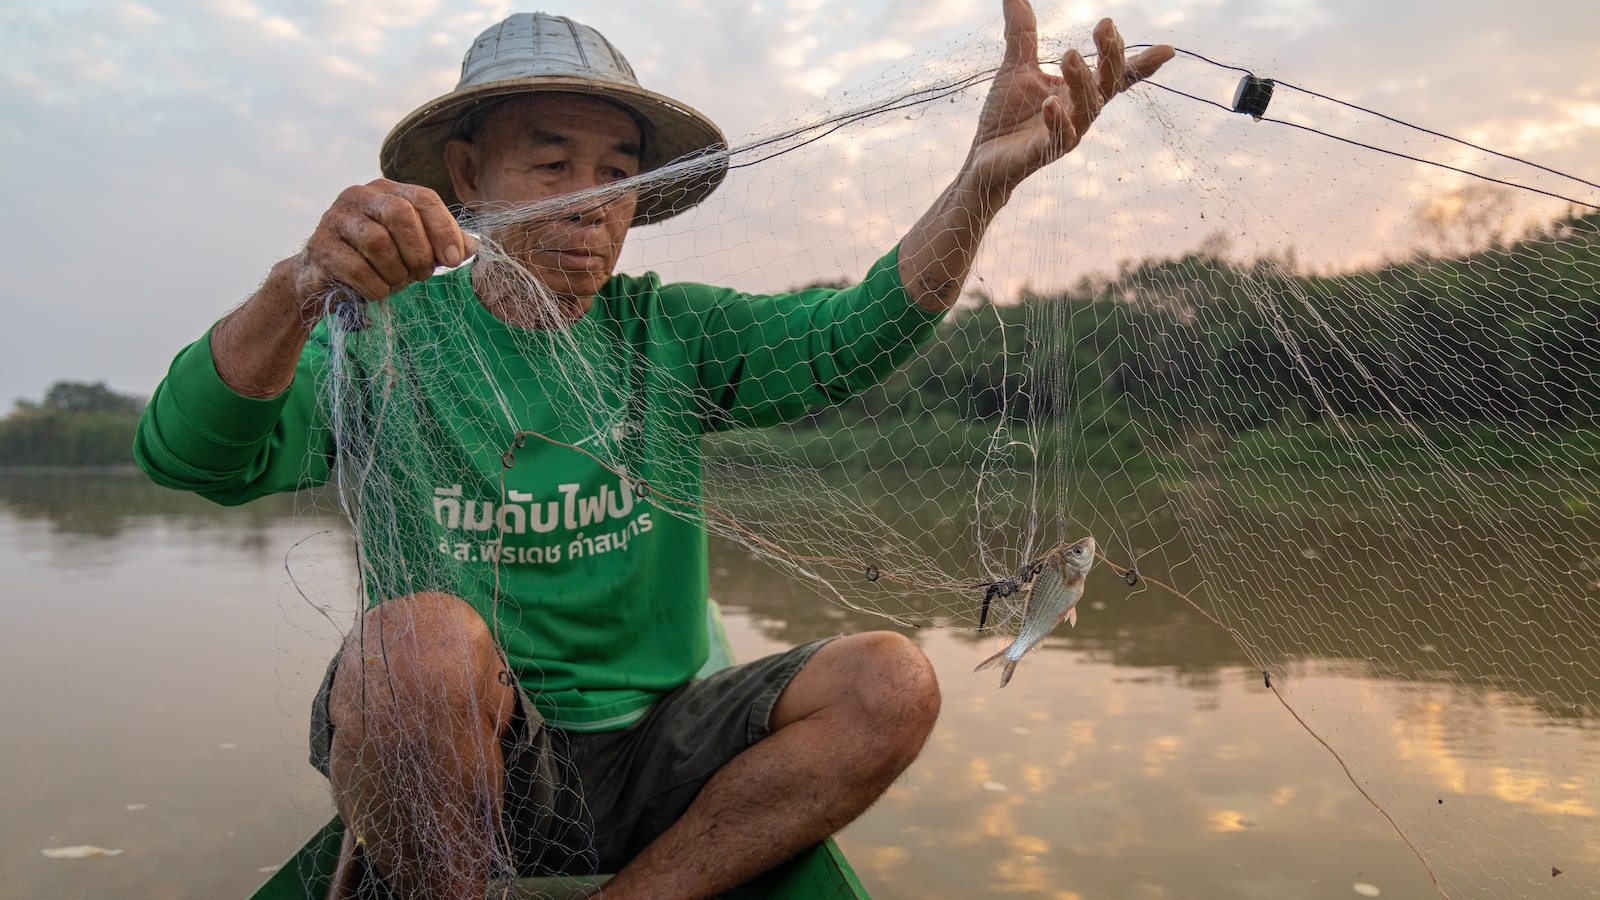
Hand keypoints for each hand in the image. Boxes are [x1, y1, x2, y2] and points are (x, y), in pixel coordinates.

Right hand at [290, 179, 475, 321]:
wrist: (327, 279)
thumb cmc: (380, 261)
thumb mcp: (416, 250)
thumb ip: (445, 244)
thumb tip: (475, 247)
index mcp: (389, 191)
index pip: (424, 198)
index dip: (443, 229)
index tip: (453, 260)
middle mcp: (360, 196)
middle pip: (400, 214)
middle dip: (418, 252)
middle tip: (420, 275)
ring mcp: (336, 218)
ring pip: (377, 243)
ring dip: (395, 272)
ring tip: (396, 282)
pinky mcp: (320, 245)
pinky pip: (356, 268)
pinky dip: (374, 286)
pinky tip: (376, 291)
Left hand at [965, 3, 1172, 196]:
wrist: (982, 156)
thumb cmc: (1007, 114)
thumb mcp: (1015, 67)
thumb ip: (1023, 34)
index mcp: (1079, 91)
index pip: (1116, 75)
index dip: (1142, 64)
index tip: (1167, 50)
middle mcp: (1080, 112)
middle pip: (1107, 85)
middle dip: (1110, 57)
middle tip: (1104, 27)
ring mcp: (1066, 134)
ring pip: (1086, 108)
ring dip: (1081, 81)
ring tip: (1071, 55)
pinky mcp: (1044, 153)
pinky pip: (1059, 137)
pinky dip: (1057, 119)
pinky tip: (1050, 103)